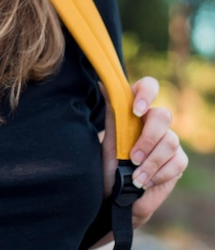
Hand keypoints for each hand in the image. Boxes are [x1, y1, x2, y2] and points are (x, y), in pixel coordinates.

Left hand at [100, 76, 188, 229]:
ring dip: (151, 162)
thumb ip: (112, 114)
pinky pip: (177, 162)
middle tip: (132, 157)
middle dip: (148, 138)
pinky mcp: (178, 161)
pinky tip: (144, 182)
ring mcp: (168, 141)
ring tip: (135, 177)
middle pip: (163, 116)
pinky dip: (159, 174)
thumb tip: (103, 84)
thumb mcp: (108, 139)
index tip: (136, 111)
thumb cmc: (109, 164)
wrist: (116, 195)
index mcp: (135, 111)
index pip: (148, 87)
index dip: (146, 94)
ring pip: (170, 142)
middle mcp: (154, 122)